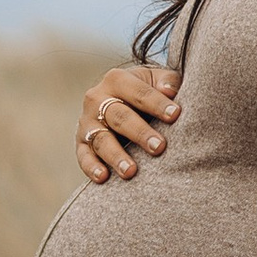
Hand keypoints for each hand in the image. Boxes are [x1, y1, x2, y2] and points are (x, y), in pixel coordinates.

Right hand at [76, 62, 179, 182]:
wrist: (119, 101)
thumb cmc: (146, 92)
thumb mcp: (156, 80)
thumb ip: (167, 82)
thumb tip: (170, 91)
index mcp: (117, 80)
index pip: (138, 92)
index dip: (157, 103)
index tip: (175, 115)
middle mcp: (97, 99)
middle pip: (119, 117)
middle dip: (140, 133)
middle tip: (159, 147)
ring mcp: (87, 122)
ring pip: (101, 139)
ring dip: (116, 156)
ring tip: (131, 171)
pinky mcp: (81, 143)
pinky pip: (84, 156)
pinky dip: (92, 167)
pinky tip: (104, 177)